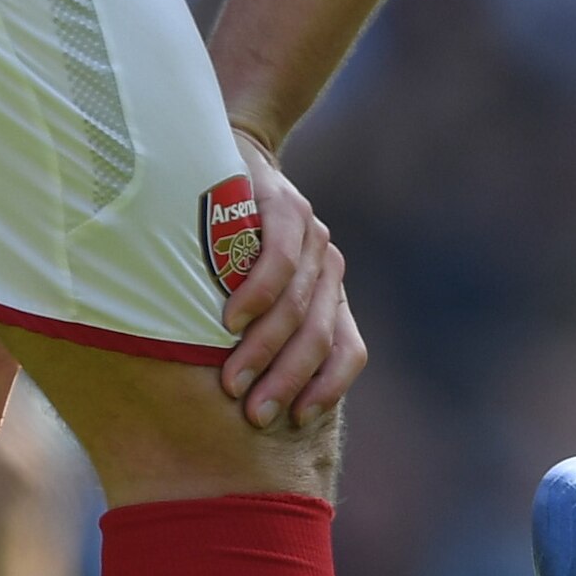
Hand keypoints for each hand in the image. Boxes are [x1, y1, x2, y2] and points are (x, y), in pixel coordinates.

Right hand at [210, 127, 362, 429]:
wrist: (227, 155)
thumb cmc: (228, 239)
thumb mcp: (249, 288)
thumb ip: (261, 329)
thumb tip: (243, 399)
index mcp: (329, 293)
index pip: (349, 351)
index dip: (327, 388)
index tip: (294, 421)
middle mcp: (328, 266)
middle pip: (319, 336)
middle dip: (286, 381)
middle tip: (253, 414)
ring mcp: (310, 234)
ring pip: (297, 305)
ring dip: (264, 349)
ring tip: (232, 381)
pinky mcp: (284, 206)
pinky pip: (278, 259)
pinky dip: (257, 295)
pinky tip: (231, 320)